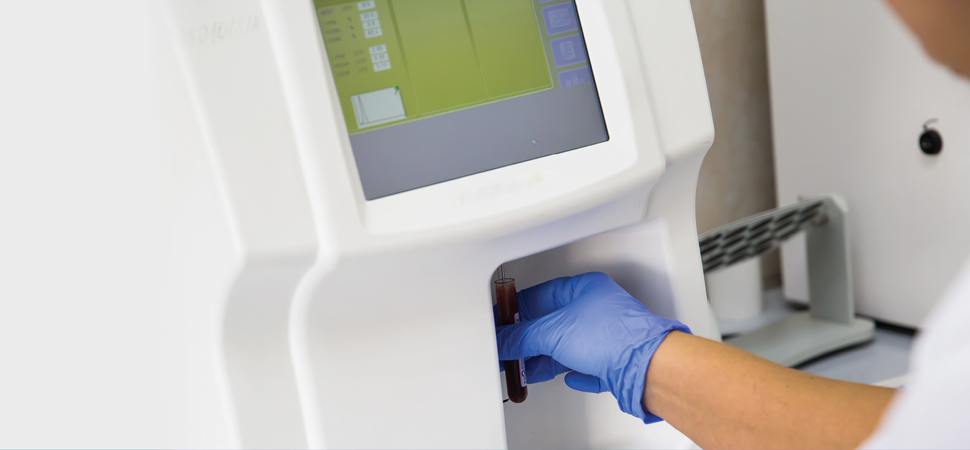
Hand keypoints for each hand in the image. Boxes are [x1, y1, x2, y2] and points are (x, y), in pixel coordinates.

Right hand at [495, 272, 689, 422]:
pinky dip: (572, 370)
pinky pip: (586, 364)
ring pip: (567, 345)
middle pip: (552, 322)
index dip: (516, 311)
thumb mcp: (554, 332)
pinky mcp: (613, 360)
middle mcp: (596, 309)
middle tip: (509, 348)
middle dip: (528, 339)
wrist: (647, 367)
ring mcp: (606, 335)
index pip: (539, 296)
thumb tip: (505, 341)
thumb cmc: (614, 337)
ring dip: (544, 358)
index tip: (502, 323)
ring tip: (524, 367)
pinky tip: (566, 376)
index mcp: (584, 288)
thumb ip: (523, 337)